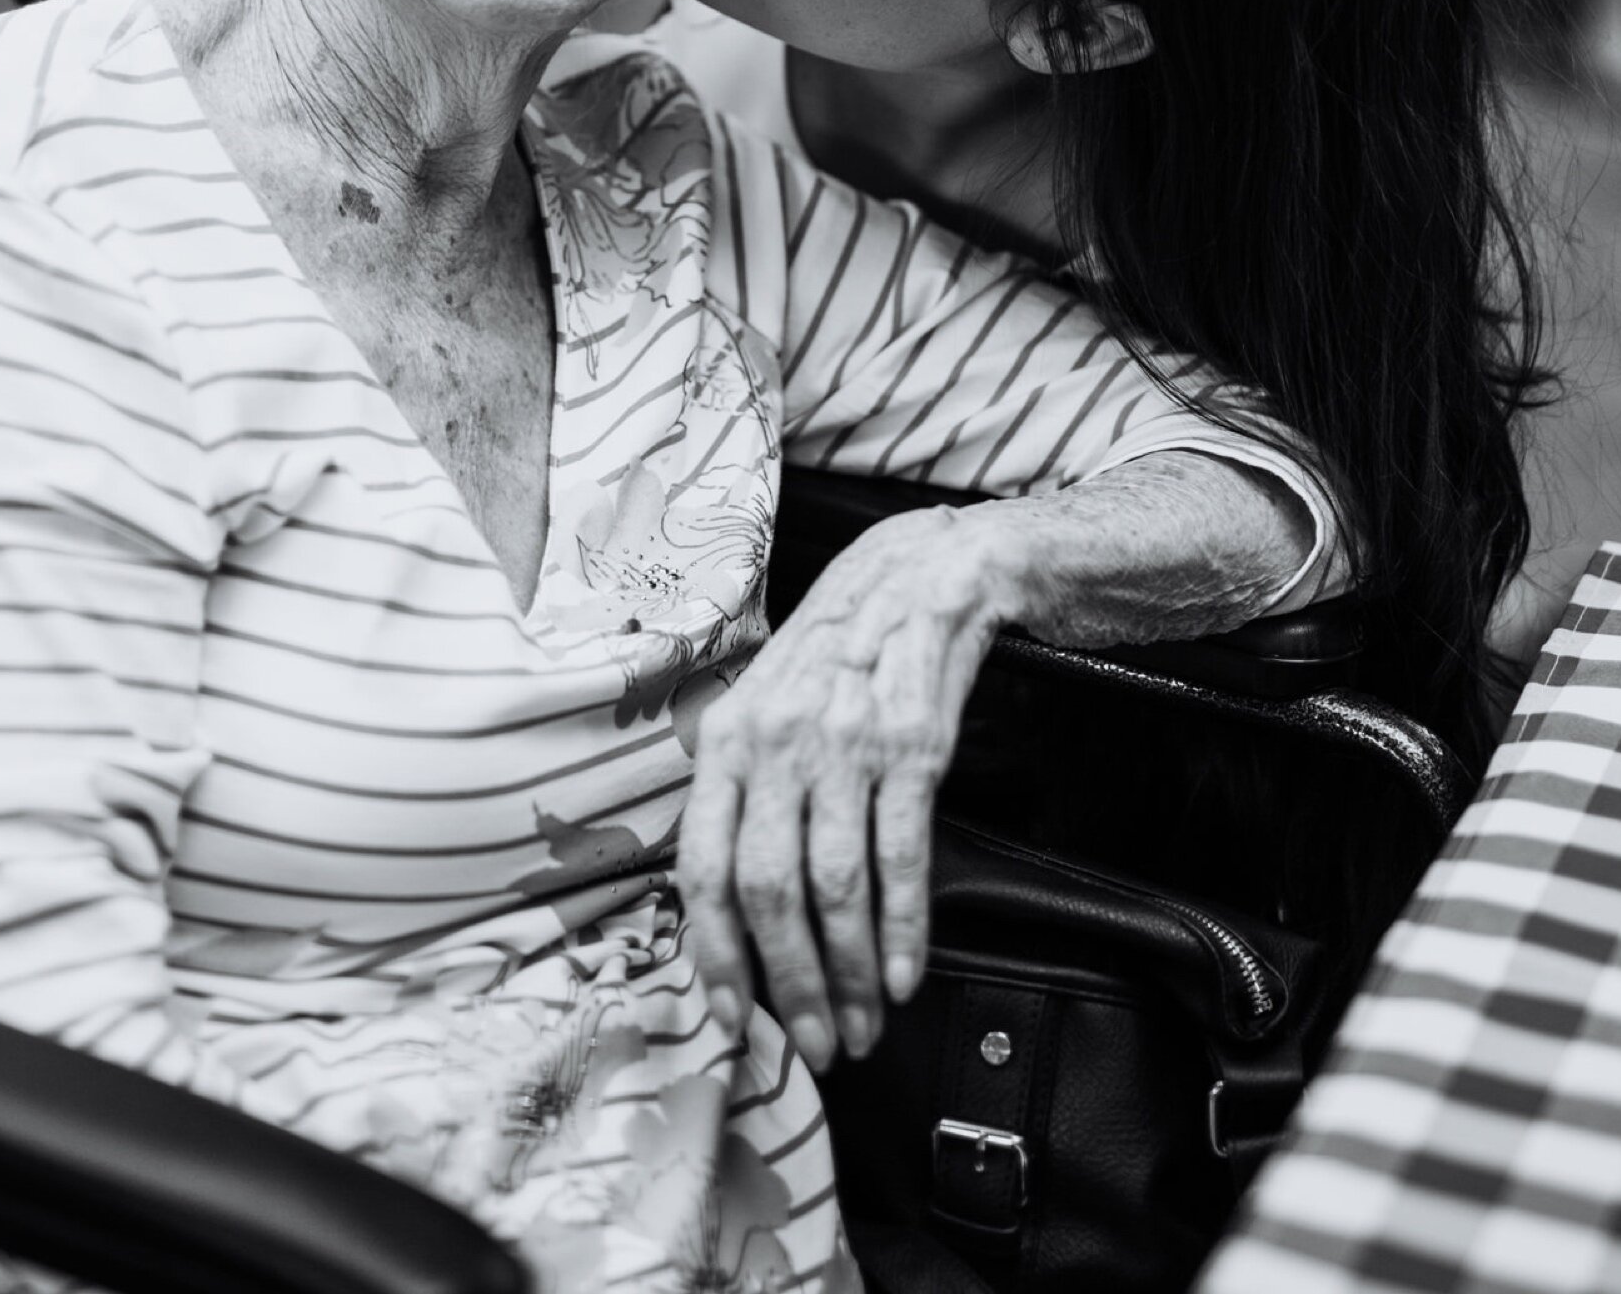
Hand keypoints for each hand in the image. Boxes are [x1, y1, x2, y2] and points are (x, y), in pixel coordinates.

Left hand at [676, 504, 1002, 1075]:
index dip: (716, 953)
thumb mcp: (762, 707)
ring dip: (848, 972)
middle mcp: (778, 741)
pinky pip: (901, 856)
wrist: (917, 579)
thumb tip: (725, 914)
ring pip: (834, 885)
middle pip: (768, 890)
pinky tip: (903, 971)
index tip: (735, 1015)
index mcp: (727, 739)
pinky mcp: (911, 745)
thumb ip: (738, 794)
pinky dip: (903, 928)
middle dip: (792, 984)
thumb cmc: (833, 657)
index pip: (703, 866)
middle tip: (816, 1042)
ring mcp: (844, 743)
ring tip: (863, 1022)